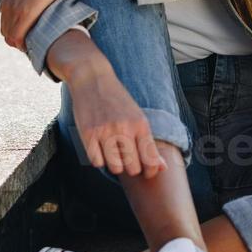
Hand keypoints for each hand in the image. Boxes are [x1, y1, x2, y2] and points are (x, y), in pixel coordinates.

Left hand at [0, 0, 79, 51]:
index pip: (6, 19)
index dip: (15, 30)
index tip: (30, 35)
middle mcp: (7, 0)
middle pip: (5, 29)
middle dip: (16, 39)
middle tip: (33, 45)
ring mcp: (15, 6)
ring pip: (9, 35)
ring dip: (19, 44)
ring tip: (34, 47)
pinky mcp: (25, 12)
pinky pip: (18, 36)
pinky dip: (23, 44)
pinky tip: (32, 47)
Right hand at [68, 62, 167, 178]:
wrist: (93, 79)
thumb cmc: (118, 101)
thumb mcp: (138, 117)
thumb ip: (149, 144)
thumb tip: (163, 168)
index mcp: (141, 124)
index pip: (150, 160)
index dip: (150, 171)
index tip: (146, 171)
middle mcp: (124, 128)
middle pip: (133, 168)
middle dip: (131, 168)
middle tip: (128, 159)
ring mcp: (105, 131)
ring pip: (115, 168)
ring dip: (115, 165)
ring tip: (114, 153)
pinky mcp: (88, 134)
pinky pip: (97, 162)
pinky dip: (99, 159)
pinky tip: (100, 149)